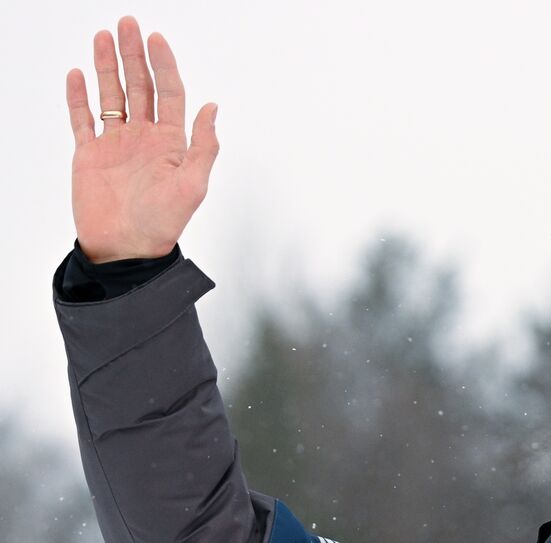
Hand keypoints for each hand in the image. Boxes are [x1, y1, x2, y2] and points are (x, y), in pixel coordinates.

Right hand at [66, 16, 218, 262]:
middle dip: (134, 55)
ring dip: (107, 66)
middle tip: (127, 24)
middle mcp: (143, 138)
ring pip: (111, 95)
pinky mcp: (89, 154)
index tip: (156, 39)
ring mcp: (115, 144)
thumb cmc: (163, 224)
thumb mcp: (192, 185)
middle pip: (139, 86)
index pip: (169, 93)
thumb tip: (213, 108)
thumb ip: (203, 146)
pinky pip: (82, 119)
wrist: (126, 250)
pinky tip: (77, 74)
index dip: (163, 65)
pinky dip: (78, 97)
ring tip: (103, 37)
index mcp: (170, 142)